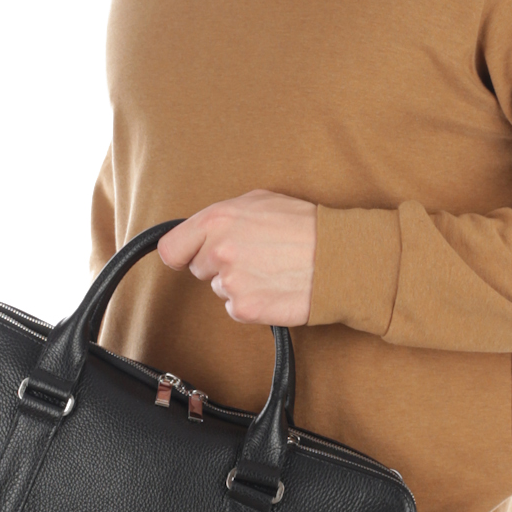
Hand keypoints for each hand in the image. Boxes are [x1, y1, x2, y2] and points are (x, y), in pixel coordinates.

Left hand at [157, 190, 316, 325]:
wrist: (339, 256)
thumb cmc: (305, 226)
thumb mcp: (260, 201)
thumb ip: (223, 216)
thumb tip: (200, 230)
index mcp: (218, 219)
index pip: (171, 248)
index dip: (184, 253)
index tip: (192, 256)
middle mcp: (219, 251)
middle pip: (199, 270)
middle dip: (220, 266)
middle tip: (254, 257)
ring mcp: (231, 282)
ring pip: (220, 290)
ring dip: (240, 284)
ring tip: (271, 270)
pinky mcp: (246, 308)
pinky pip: (236, 310)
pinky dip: (253, 303)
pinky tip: (275, 288)